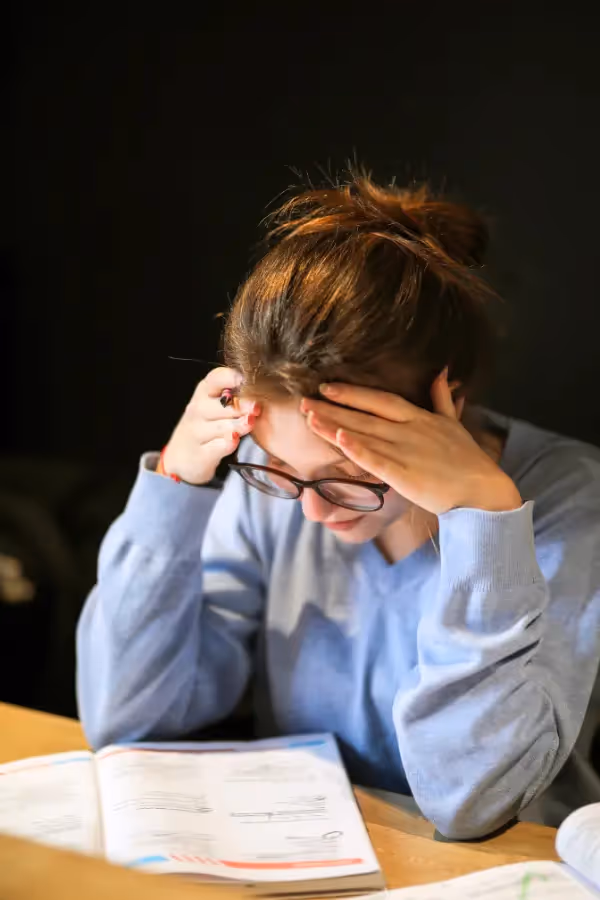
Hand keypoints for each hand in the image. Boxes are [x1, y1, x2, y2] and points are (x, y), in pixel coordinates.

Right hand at [163, 368, 259, 484]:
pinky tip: (234, 440)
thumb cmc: (207, 425)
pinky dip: (225, 444)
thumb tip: (264, 388)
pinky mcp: (200, 454)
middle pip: (219, 404)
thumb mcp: (216, 405)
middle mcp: (198, 409)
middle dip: (240, 405)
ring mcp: (197, 432)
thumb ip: (236, 396)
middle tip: (256, 407)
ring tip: (250, 422)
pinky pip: (214, 447)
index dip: (231, 377)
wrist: (182, 457)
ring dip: (236, 424)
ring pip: (218, 426)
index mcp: (205, 391)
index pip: (216, 378)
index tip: (246, 379)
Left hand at [302, 371, 521, 514]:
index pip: (380, 400)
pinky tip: (338, 439)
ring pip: (364, 435)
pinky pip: (376, 459)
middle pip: (364, 415)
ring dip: (334, 425)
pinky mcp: (404, 475)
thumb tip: (442, 372)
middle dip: (333, 407)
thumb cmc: (468, 460)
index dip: (353, 393)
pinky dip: (357, 449)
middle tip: (303, 401)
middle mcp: (409, 430)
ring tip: (309, 416)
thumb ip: (442, 398)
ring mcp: (406, 451)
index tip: (327, 387)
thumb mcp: (454, 423)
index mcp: (419, 418)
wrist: (483, 491)